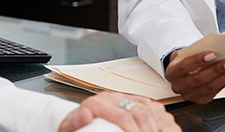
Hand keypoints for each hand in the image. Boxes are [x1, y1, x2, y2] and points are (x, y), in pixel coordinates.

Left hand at [58, 92, 178, 131]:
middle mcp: (110, 97)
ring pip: (145, 108)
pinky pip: (147, 104)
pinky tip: (155, 128)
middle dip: (146, 130)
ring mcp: (120, 97)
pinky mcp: (128, 99)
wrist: (76, 122)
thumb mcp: (69, 128)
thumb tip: (86, 114)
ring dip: (152, 125)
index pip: (123, 116)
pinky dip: (154, 117)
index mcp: (97, 103)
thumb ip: (75, 122)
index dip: (133, 130)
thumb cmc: (75, 128)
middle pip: (138, 113)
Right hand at [165, 51, 224, 103]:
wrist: (184, 71)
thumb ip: (198, 52)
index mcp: (172, 72)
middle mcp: (178, 86)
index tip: (212, 54)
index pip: (184, 66)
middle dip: (216, 69)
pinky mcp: (201, 100)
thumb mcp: (187, 53)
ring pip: (209, 87)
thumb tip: (217, 48)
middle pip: (198, 79)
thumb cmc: (187, 59)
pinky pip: (215, 91)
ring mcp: (189, 95)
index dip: (198, 60)